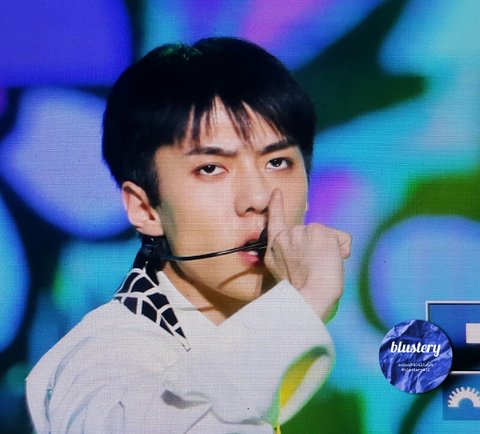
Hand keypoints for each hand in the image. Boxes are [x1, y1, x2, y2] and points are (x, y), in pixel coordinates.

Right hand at [264, 189, 351, 320]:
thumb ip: (290, 252)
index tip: (277, 192)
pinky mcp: (320, 232)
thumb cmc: (298, 291)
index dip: (276, 205)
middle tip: (313, 269)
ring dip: (329, 249)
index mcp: (275, 246)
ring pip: (325, 236)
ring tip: (321, 268)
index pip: (275, 220)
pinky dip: (342, 250)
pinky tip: (333, 261)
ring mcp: (302, 232)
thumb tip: (312, 247)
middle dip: (316, 247)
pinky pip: (341, 239)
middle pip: (310, 233)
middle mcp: (286, 236)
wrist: (308, 297)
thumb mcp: (283, 269)